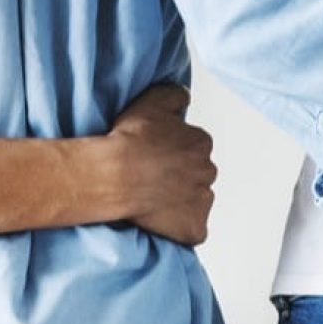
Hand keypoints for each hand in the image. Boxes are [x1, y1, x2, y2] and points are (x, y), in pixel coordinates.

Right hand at [106, 86, 216, 245]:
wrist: (114, 176)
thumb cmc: (129, 141)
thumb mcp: (152, 101)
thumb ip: (175, 94)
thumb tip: (186, 97)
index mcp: (201, 142)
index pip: (195, 146)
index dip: (174, 151)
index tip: (156, 154)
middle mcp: (208, 170)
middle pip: (198, 173)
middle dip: (181, 175)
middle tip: (153, 177)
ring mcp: (202, 201)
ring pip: (196, 199)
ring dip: (180, 199)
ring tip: (153, 197)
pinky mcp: (194, 227)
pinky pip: (193, 229)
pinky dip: (181, 226)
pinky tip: (160, 218)